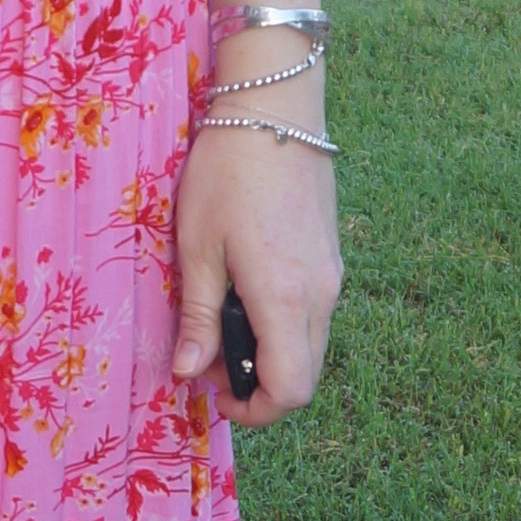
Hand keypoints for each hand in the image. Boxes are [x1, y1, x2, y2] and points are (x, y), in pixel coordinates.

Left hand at [171, 80, 340, 429]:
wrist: (275, 111)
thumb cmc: (226, 174)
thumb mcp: (198, 248)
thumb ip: (199, 317)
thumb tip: (187, 372)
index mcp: (285, 299)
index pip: (289, 390)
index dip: (253, 410)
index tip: (212, 392)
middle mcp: (321, 296)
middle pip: (304, 377)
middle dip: (257, 386)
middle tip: (207, 359)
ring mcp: (332, 277)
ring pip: (310, 347)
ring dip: (270, 355)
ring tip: (221, 322)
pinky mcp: (331, 259)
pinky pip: (313, 316)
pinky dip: (283, 327)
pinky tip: (245, 293)